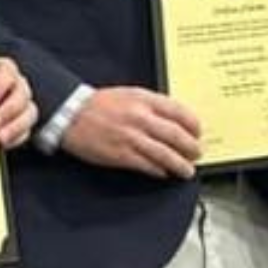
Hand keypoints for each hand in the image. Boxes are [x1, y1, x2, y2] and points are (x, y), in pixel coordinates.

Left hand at [0, 57, 36, 148]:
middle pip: (22, 91)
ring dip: (15, 125)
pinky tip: (2, 143)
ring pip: (29, 111)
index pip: (7, 70)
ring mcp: (21, 105)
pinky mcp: (22, 124)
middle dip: (9, 108)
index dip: (1, 83)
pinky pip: (26, 130)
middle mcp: (14, 85)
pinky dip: (15, 137)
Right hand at [57, 86, 201, 178]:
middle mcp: (140, 117)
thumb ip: (151, 104)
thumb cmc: (97, 105)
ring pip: (165, 154)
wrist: (70, 114)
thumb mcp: (128, 94)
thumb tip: (172, 119)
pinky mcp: (121, 155)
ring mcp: (131, 137)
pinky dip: (159, 171)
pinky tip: (163, 173)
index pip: (179, 112)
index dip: (193, 125)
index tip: (197, 133)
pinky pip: (147, 165)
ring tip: (187, 171)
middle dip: (191, 148)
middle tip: (196, 154)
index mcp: (143, 100)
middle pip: (177, 135)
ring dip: (180, 164)